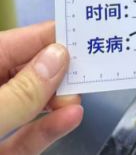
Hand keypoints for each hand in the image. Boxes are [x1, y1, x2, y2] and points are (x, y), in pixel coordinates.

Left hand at [0, 21, 82, 153]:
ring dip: (59, 101)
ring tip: (78, 98)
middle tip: (88, 70)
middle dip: (60, 71)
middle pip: (30, 71)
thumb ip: (20, 91)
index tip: (86, 32)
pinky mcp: (0, 153)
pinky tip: (71, 119)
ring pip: (32, 104)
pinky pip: (28, 136)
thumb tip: (57, 59)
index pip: (21, 41)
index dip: (54, 36)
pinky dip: (50, 128)